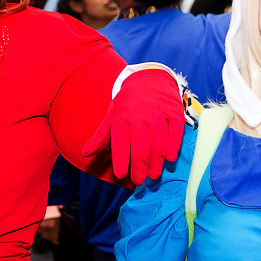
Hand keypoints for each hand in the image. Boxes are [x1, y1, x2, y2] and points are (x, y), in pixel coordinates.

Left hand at [81, 69, 185, 184]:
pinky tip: (169, 158)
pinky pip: (175, 132)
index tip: (121, 175)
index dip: (120, 160)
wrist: (150, 79)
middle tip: (140, 180)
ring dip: (156, 161)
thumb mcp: (112, 116)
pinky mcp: (174, 111)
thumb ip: (101, 136)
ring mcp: (158, 112)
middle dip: (139, 166)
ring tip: (154, 175)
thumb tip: (85, 154)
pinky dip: (173, 146)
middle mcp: (140, 114)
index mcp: (121, 116)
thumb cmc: (129, 104)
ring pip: (158, 141)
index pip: (120, 141)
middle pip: (140, 145)